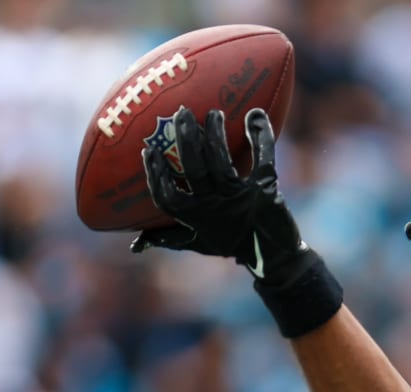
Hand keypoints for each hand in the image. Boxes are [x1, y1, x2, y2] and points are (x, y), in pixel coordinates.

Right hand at [133, 106, 312, 286]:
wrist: (275, 258)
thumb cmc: (231, 244)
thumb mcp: (198, 244)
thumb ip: (167, 238)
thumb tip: (135, 243)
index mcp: (196, 218)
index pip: (168, 198)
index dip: (156, 175)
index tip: (149, 150)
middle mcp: (216, 206)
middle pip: (194, 171)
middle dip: (186, 141)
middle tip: (181, 113)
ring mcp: (240, 198)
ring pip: (222, 161)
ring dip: (215, 134)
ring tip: (213, 113)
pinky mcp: (265, 191)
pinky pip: (263, 159)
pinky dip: (261, 136)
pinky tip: (256, 114)